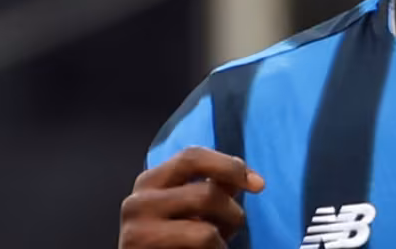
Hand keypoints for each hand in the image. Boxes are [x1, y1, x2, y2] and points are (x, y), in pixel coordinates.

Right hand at [119, 147, 266, 248]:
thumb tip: (244, 176)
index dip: (230, 166)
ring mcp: (137, 232)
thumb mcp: (191, 209)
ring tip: (215, 245)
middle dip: (232, 213)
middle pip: (206, 193)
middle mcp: (137, 202)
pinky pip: (200, 248)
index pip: (192, 156)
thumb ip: (213, 188)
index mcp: (150, 181)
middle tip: (232, 229)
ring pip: (206, 230)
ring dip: (222, 240)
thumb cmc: (172, 240)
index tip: (258, 184)